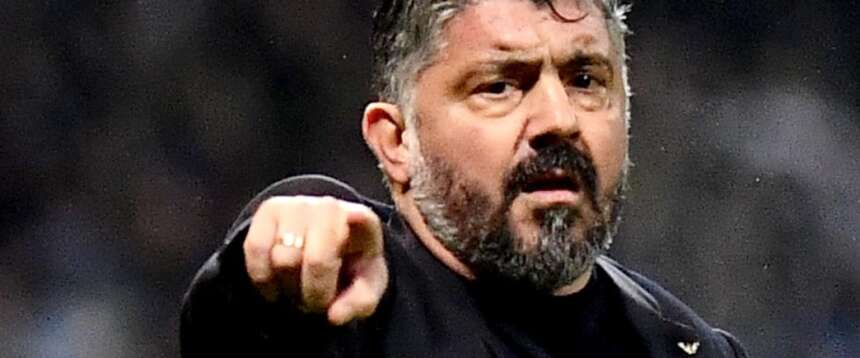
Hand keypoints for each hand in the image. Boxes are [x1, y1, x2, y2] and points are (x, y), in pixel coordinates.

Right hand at [243, 196, 387, 325]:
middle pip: (317, 260)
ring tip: (297, 293)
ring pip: (283, 259)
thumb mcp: (366, 287)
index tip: (346, 244)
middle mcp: (329, 206)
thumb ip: (360, 302)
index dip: (356, 227)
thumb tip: (334, 316)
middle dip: (315, 293)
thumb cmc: (350, 267)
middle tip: (315, 304)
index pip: (361, 223)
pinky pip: (256, 248)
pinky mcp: (268, 210)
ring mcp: (297, 205)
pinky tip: (274, 287)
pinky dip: (262, 278)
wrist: (323, 247)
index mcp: (363, 221)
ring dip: (288, 289)